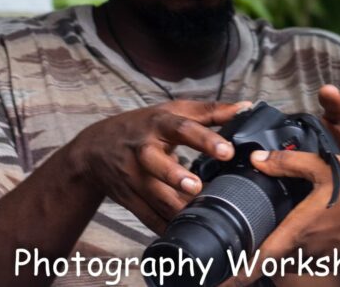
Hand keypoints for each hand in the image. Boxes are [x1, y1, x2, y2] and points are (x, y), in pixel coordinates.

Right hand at [70, 99, 249, 233]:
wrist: (94, 150)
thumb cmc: (141, 126)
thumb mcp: (171, 112)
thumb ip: (210, 111)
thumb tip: (246, 108)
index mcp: (159, 125)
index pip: (182, 128)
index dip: (204, 139)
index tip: (227, 151)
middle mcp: (143, 150)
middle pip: (156, 162)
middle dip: (175, 175)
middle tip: (196, 187)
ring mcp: (133, 177)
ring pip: (154, 196)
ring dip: (176, 208)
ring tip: (201, 214)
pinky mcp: (129, 199)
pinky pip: (148, 217)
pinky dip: (165, 226)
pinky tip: (185, 231)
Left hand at [222, 149, 339, 286]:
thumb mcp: (324, 167)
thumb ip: (288, 164)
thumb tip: (258, 160)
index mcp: (301, 228)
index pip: (263, 257)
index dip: (241, 272)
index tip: (224, 281)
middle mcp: (312, 248)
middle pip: (280, 256)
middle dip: (266, 253)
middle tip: (252, 247)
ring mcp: (330, 255)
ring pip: (301, 256)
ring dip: (293, 248)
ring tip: (294, 231)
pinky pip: (322, 255)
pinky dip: (316, 246)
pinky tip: (326, 226)